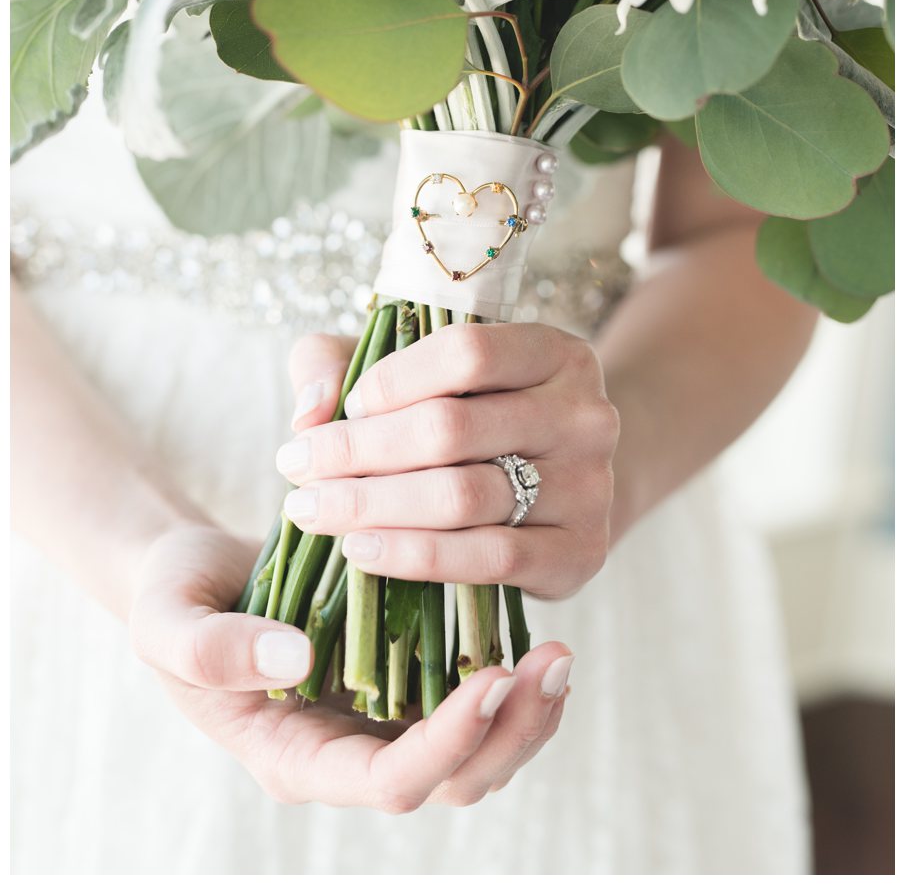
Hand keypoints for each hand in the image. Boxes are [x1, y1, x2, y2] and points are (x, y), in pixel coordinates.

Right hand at [128, 522, 574, 810]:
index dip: (450, 742)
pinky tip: (541, 637)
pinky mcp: (414, 683)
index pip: (391, 781)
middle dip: (514, 730)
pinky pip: (483, 708)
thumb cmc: (175, 596)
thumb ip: (210, 649)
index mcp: (297, 757)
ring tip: (561, 652)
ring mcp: (388, 724)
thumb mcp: (166, 618)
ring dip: (531, 713)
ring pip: (483, 754)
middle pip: (456, 779)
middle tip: (556, 659)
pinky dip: (519, 685)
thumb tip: (293, 659)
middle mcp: (352, 754)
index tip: (495, 677)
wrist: (198, 572)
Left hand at [278, 322, 619, 600]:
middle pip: (453, 429)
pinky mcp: (582, 551)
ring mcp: (591, 486)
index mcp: (557, 354)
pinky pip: (490, 558)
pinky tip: (362, 550)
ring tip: (312, 510)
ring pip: (464, 496)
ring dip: (372, 506)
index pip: (466, 353)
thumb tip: (310, 410)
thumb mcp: (423, 373)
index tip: (344, 407)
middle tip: (297, 468)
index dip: (391, 380)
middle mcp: (587, 415)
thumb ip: (347, 362)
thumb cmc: (482, 422)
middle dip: (358, 451)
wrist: (568, 490)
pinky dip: (415, 555)